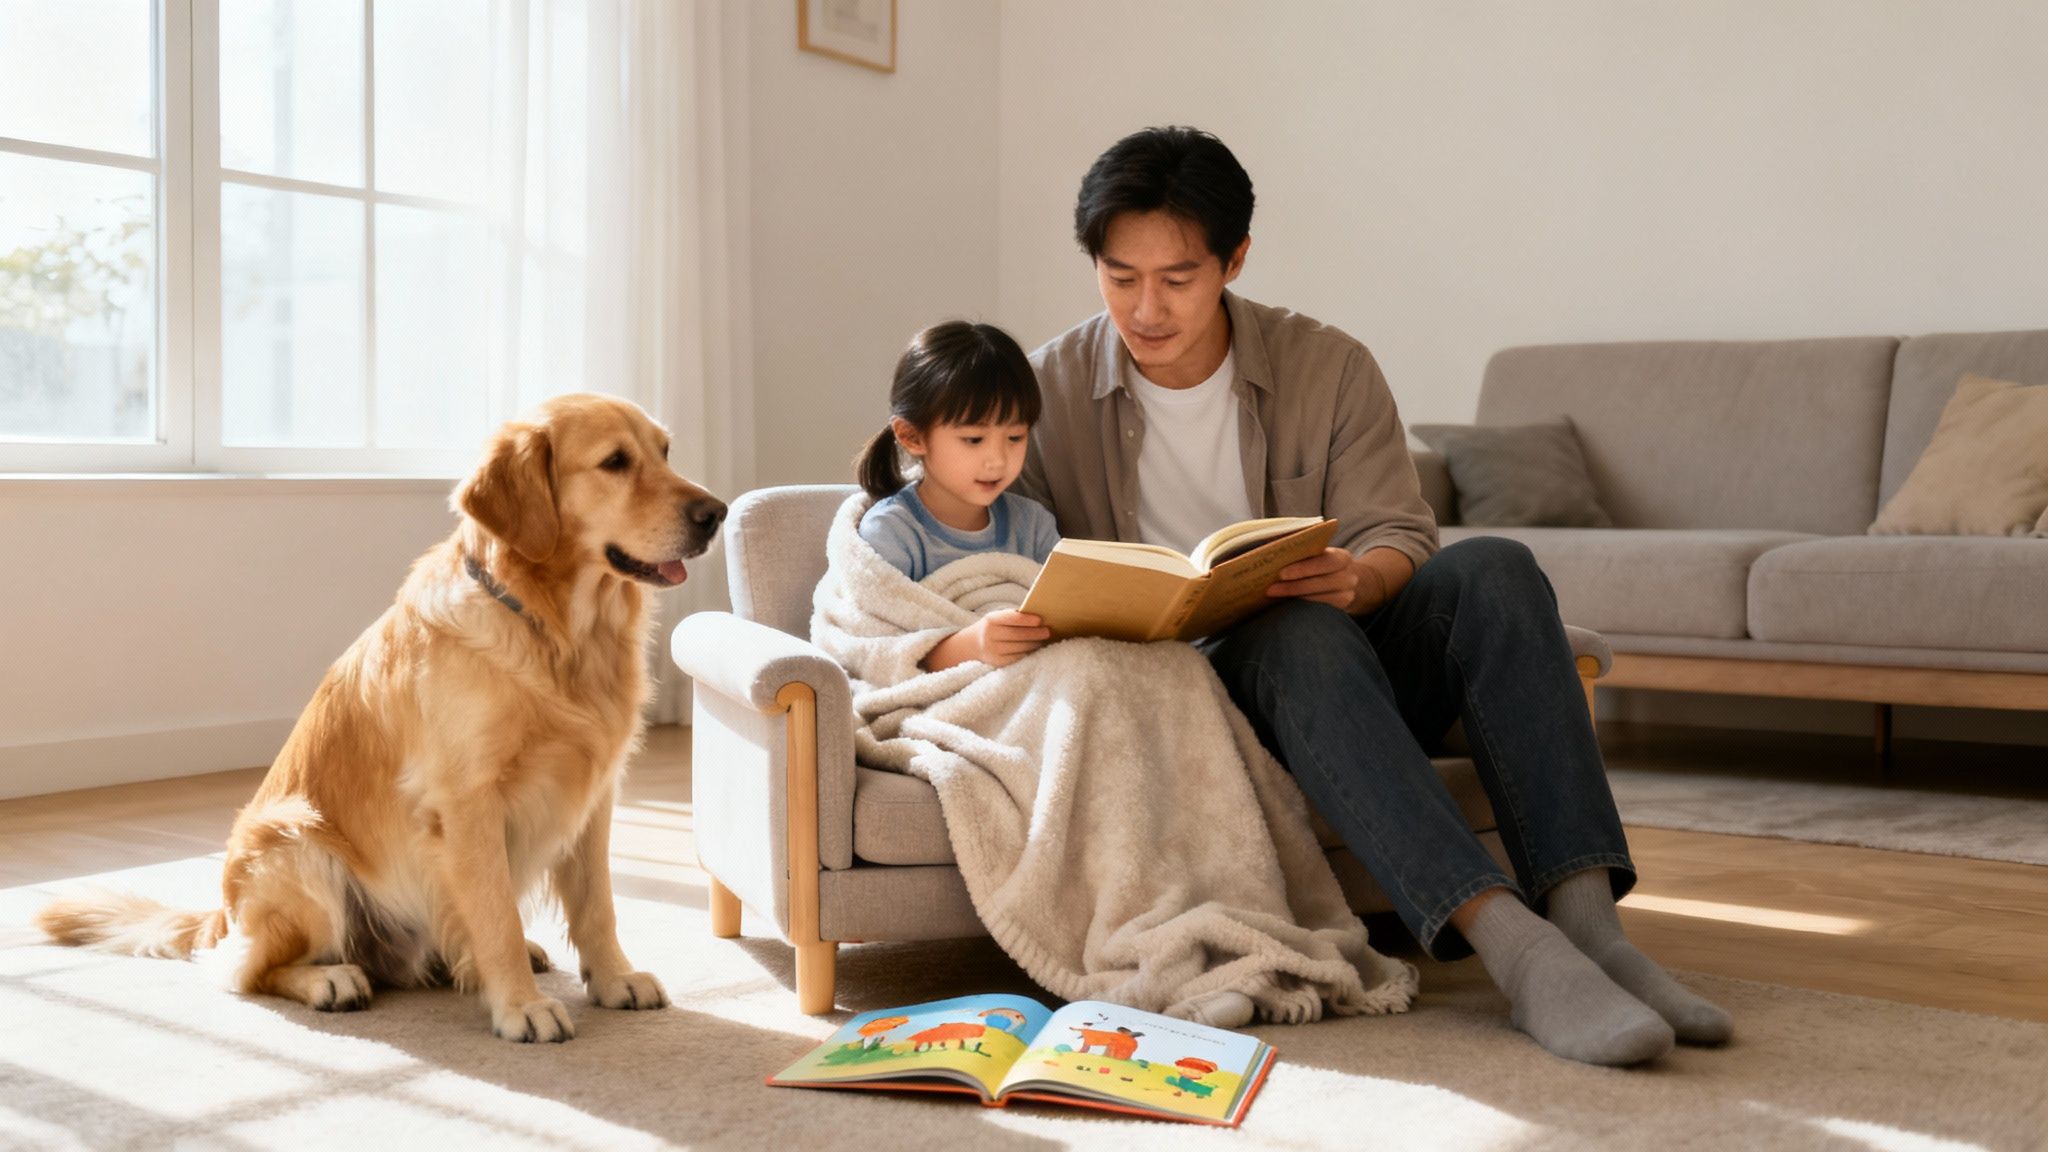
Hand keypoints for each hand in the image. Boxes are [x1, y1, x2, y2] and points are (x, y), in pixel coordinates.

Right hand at [923, 610, 1050, 670]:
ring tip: (1044, 640)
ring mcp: (993, 651)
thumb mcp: (997, 618)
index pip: (1010, 619)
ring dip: (1034, 644)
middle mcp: (990, 635)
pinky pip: (1017, 658)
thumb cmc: (993, 627)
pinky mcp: (997, 663)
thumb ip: (1013, 617)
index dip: (1025, 620)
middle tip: (1048, 632)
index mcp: (991, 620)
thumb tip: (1039, 619)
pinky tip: (1035, 649)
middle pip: (1017, 635)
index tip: (1040, 620)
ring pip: (1019, 648)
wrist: (973, 644)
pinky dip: (1028, 653)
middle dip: (1034, 633)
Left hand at [1265, 547, 1364, 610]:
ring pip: (1317, 598)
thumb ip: (1303, 547)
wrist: (1347, 581)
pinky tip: (1285, 603)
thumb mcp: (1320, 553)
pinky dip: (1300, 605)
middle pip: (1319, 583)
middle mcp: (1348, 577)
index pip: (1324, 562)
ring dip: (1293, 597)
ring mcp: (1347, 594)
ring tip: (1273, 595)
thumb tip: (1274, 540)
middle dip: (1293, 586)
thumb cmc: (1325, 563)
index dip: (1303, 568)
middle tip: (1271, 589)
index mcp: (1342, 557)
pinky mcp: (1341, 608)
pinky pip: (1318, 608)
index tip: (1282, 573)